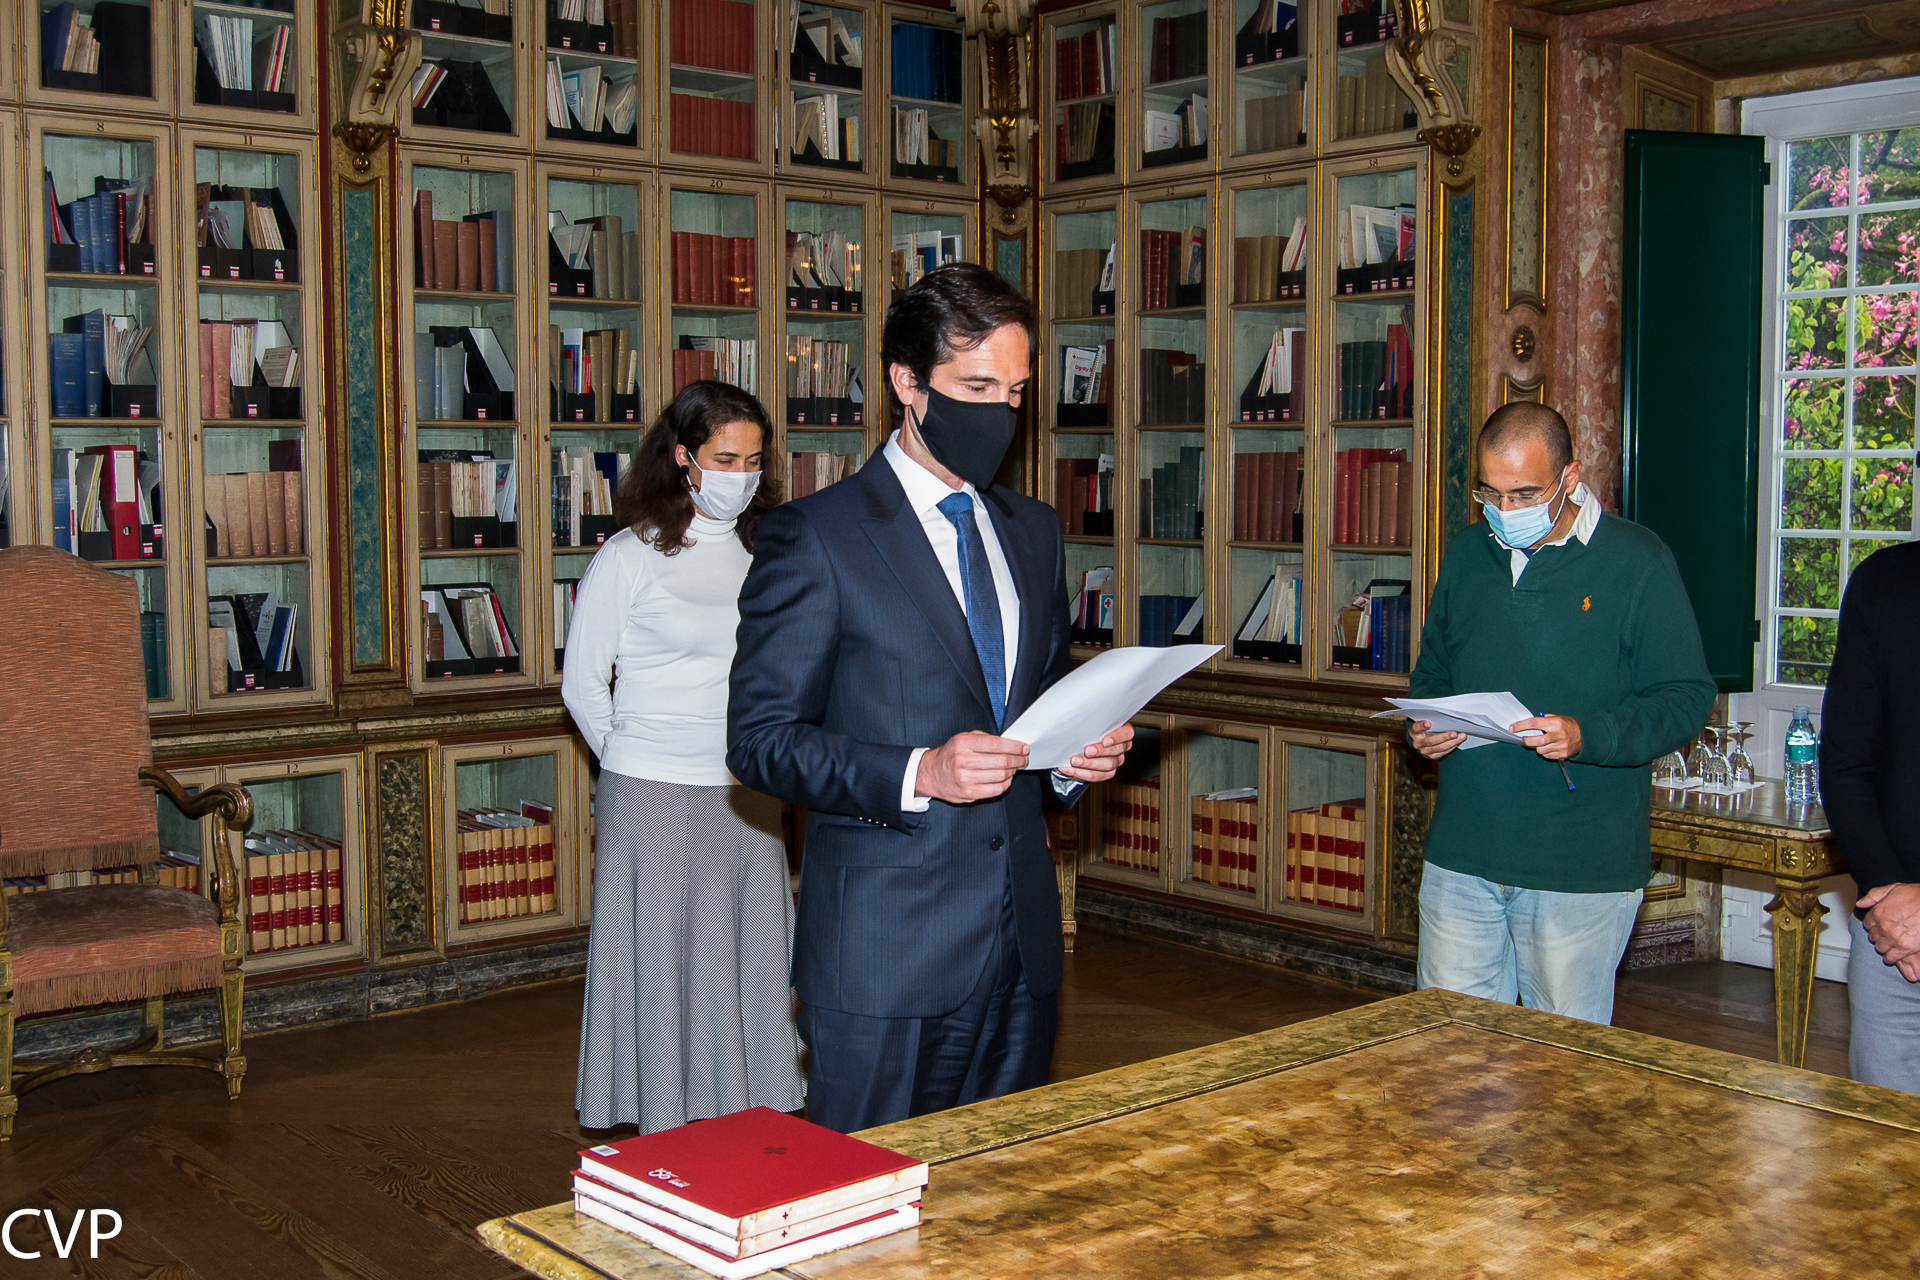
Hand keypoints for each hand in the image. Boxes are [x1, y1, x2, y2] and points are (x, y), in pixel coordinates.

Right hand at [915, 731, 1029, 803]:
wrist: (931, 774)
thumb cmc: (951, 754)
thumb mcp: (964, 738)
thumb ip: (985, 739)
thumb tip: (1010, 744)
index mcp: (963, 743)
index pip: (996, 744)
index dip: (1014, 747)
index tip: (1024, 748)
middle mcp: (963, 760)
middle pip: (1001, 761)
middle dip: (1018, 760)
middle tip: (1024, 759)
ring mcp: (966, 779)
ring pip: (1001, 776)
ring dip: (1013, 771)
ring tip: (1016, 767)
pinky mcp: (969, 793)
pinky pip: (996, 789)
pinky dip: (1006, 783)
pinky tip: (1007, 778)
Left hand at [1059, 723, 1134, 784]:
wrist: (1081, 743)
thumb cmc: (1089, 727)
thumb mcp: (1093, 720)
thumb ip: (1092, 718)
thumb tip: (1080, 711)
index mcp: (1122, 731)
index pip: (1126, 733)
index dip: (1117, 737)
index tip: (1105, 740)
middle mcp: (1121, 747)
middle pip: (1115, 751)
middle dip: (1099, 752)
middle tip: (1086, 750)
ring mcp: (1116, 761)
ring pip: (1107, 765)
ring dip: (1088, 764)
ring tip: (1074, 760)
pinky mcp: (1107, 772)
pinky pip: (1097, 776)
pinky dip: (1081, 773)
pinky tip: (1069, 769)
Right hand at [1409, 719, 1465, 759]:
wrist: (1422, 740)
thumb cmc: (1426, 728)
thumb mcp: (1425, 722)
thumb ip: (1432, 720)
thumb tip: (1448, 714)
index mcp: (1414, 732)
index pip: (1416, 728)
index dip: (1422, 726)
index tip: (1428, 723)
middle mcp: (1418, 743)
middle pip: (1431, 741)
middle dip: (1444, 737)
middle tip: (1455, 733)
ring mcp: (1424, 751)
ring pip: (1439, 748)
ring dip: (1452, 742)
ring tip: (1462, 736)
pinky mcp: (1431, 756)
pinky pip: (1443, 752)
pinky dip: (1452, 746)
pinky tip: (1458, 741)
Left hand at [1509, 714, 1581, 760]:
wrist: (1586, 736)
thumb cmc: (1569, 725)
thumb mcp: (1558, 717)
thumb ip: (1545, 719)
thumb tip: (1529, 722)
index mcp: (1556, 723)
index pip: (1534, 723)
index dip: (1521, 726)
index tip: (1513, 728)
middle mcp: (1558, 735)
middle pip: (1536, 741)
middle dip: (1526, 741)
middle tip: (1522, 739)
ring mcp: (1561, 746)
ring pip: (1540, 750)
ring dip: (1537, 747)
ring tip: (1542, 742)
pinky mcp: (1562, 754)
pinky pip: (1547, 756)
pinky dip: (1545, 752)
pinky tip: (1549, 747)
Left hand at [1858, 882, 1919, 966]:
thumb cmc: (1916, 895)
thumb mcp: (1893, 888)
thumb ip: (1874, 895)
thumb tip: (1860, 903)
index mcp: (1878, 912)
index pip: (1867, 924)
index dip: (1872, 926)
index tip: (1877, 927)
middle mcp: (1883, 926)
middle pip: (1873, 937)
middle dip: (1878, 936)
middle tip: (1884, 937)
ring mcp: (1893, 937)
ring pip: (1880, 948)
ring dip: (1883, 947)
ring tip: (1889, 946)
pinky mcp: (1905, 947)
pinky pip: (1891, 957)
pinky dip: (1890, 958)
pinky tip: (1893, 956)